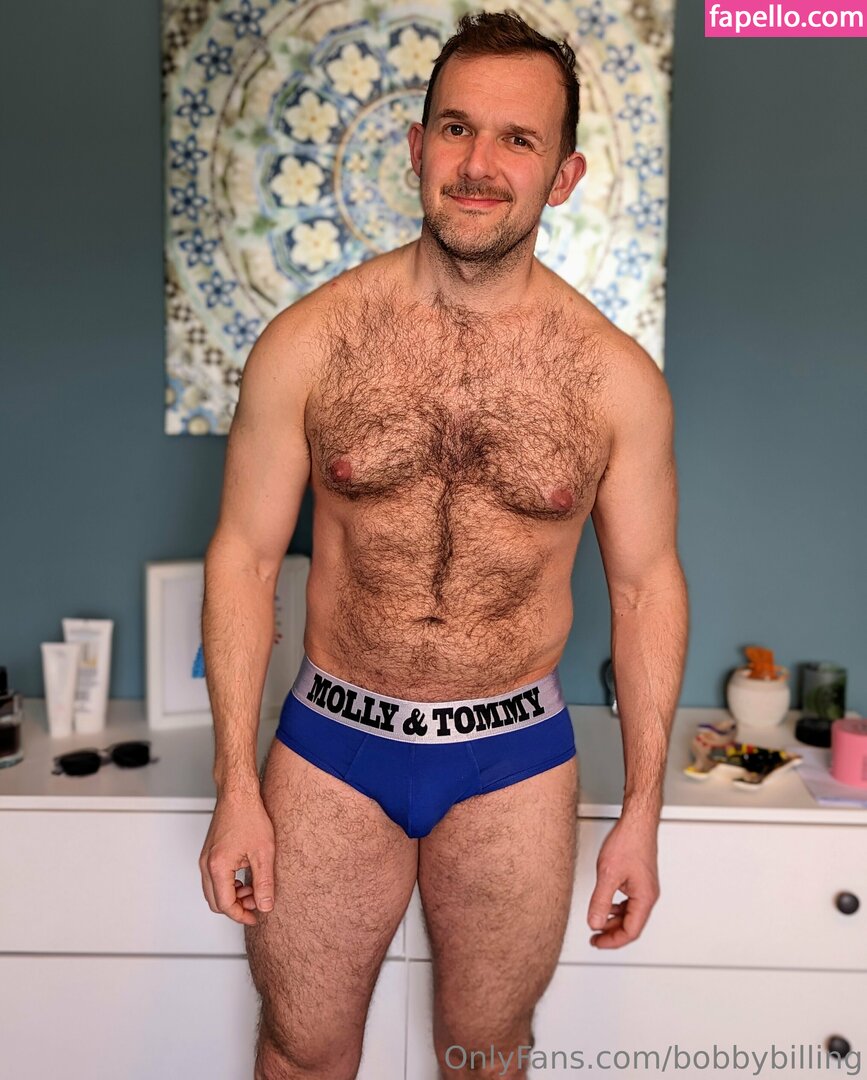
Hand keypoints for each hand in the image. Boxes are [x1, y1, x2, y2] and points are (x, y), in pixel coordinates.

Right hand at [199, 791, 275, 925]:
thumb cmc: (249, 816)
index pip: (225, 905)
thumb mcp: (263, 853)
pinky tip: (245, 878)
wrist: (238, 794)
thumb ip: (264, 883)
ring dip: (232, 896)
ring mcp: (205, 859)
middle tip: (256, 903)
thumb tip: (265, 906)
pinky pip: (214, 878)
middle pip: (215, 901)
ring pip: (213, 891)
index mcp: (218, 867)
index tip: (256, 917)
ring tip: (254, 888)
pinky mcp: (209, 853)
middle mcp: (206, 865)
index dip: (241, 916)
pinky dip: (228, 884)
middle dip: (236, 907)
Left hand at [586, 815, 659, 948]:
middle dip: (612, 933)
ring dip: (614, 921)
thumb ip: (601, 902)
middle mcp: (648, 895)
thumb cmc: (628, 842)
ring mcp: (645, 887)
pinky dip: (617, 907)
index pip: (631, 931)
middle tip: (595, 938)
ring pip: (630, 913)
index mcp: (644, 898)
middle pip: (632, 925)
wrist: (637, 821)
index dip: (612, 941)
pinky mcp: (639, 878)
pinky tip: (606, 905)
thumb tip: (595, 923)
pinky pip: (629, 901)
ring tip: (598, 923)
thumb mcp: (608, 875)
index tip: (597, 943)